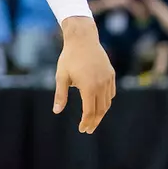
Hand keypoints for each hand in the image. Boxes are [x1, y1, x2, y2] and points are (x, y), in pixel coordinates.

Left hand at [55, 17, 115, 132]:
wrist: (83, 39)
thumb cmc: (69, 58)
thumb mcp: (61, 77)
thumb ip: (60, 95)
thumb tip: (56, 111)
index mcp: (88, 87)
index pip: (89, 112)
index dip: (86, 123)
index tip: (82, 129)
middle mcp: (101, 85)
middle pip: (100, 110)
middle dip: (94, 122)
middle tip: (88, 130)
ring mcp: (108, 79)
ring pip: (107, 102)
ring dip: (101, 113)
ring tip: (93, 120)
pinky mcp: (111, 74)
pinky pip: (111, 93)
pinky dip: (106, 101)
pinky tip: (99, 105)